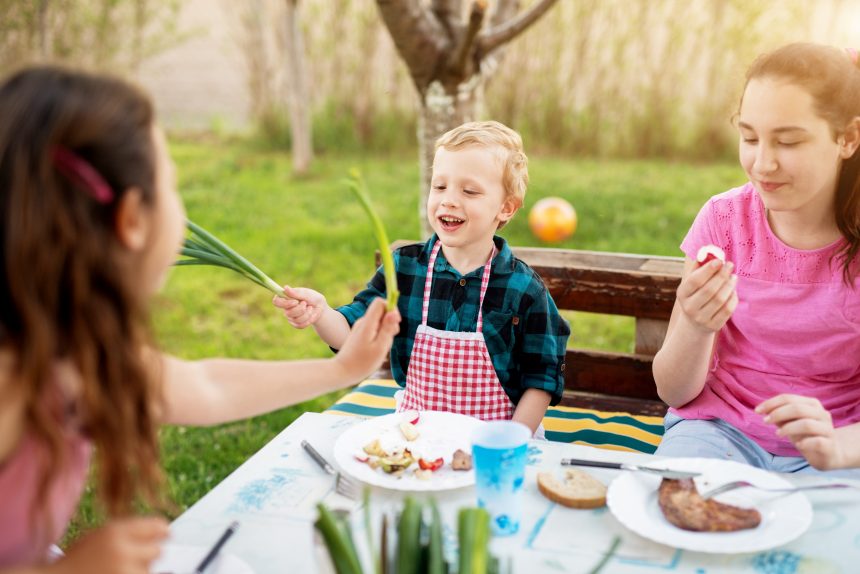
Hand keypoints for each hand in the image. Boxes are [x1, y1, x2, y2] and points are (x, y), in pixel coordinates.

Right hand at [52, 516, 167, 573]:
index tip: (165, 536)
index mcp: (115, 531)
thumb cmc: (78, 560)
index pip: (158, 526)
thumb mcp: (101, 536)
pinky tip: (119, 573)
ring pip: (150, 571)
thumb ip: (130, 532)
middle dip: (149, 555)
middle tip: (131, 560)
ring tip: (117, 571)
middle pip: (158, 551)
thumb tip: (166, 532)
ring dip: (140, 571)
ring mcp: (124, 572)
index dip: (163, 532)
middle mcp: (122, 551)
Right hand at [272, 285, 326, 328]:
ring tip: (310, 308)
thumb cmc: (312, 297)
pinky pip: (300, 325)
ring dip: (306, 313)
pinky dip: (308, 320)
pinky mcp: (296, 324)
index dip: (284, 303)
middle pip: (288, 313)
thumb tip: (285, 288)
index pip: (276, 302)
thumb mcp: (307, 293)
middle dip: (300, 309)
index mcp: (286, 298)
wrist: (320, 307)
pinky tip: (311, 315)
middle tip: (305, 303)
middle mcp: (286, 308)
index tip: (295, 301)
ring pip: (296, 319)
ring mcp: (290, 317)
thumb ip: (296, 292)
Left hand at [334, 298, 399, 379]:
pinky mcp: (360, 335)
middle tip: (389, 340)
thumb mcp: (380, 347)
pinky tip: (376, 350)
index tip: (396, 323)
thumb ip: (387, 329)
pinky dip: (379, 337)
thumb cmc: (362, 363)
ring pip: (379, 323)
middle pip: (381, 312)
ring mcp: (361, 328)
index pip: (380, 302)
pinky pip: (374, 330)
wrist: (342, 372)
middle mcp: (363, 322)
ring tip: (381, 348)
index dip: (391, 309)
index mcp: (367, 323)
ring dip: (385, 332)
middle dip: (390, 323)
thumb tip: (394, 312)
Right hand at [676, 259, 737, 331]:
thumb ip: (699, 266)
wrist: (694, 323)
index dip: (708, 270)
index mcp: (682, 294)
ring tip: (733, 277)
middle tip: (730, 265)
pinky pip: (727, 310)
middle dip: (722, 276)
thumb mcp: (692, 282)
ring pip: (720, 299)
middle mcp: (689, 308)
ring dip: (730, 285)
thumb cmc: (696, 295)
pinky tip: (733, 291)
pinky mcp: (713, 326)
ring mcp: (701, 318)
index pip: (694, 281)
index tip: (720, 261)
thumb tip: (708, 251)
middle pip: (709, 290)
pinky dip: (733, 298)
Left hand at [757, 394, 845, 469]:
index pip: (788, 398)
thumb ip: (779, 416)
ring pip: (807, 424)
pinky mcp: (830, 444)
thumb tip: (763, 411)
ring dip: (788, 428)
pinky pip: (817, 441)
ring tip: (778, 434)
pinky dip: (804, 443)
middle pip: (798, 409)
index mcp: (812, 404)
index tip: (757, 410)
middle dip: (778, 414)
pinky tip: (798, 445)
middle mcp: (822, 414)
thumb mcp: (790, 423)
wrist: (830, 453)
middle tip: (765, 421)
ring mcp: (828, 429)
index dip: (771, 403)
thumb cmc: (806, 435)